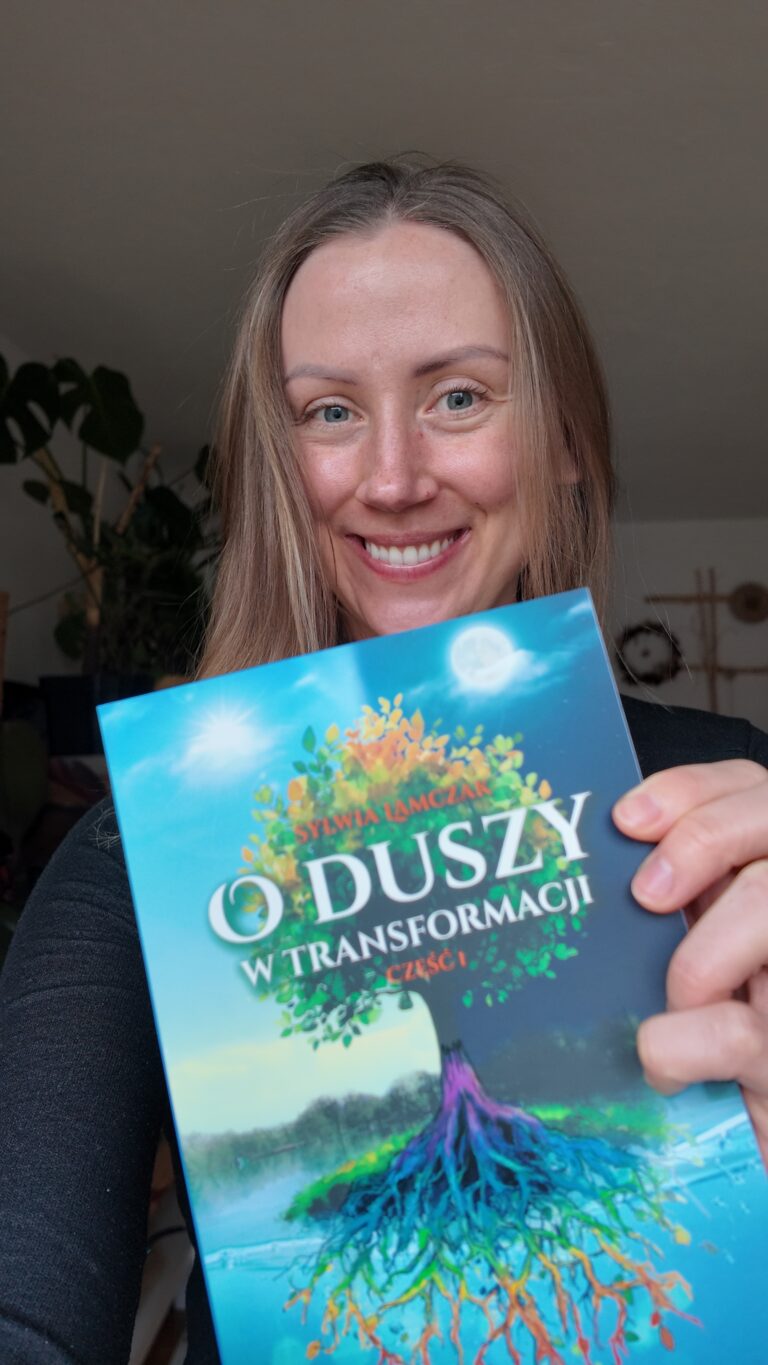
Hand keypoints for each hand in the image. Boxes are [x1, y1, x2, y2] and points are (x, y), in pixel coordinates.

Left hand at [612, 759, 767, 1167]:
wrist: (739, 1149)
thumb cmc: (709, 1048)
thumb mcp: (681, 956)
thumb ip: (664, 909)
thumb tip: (583, 870)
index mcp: (765, 874)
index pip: (750, 789)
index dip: (693, 791)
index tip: (626, 818)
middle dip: (703, 839)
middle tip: (647, 895)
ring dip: (701, 954)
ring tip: (675, 997)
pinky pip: (741, 1031)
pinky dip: (686, 1045)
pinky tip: (667, 1064)